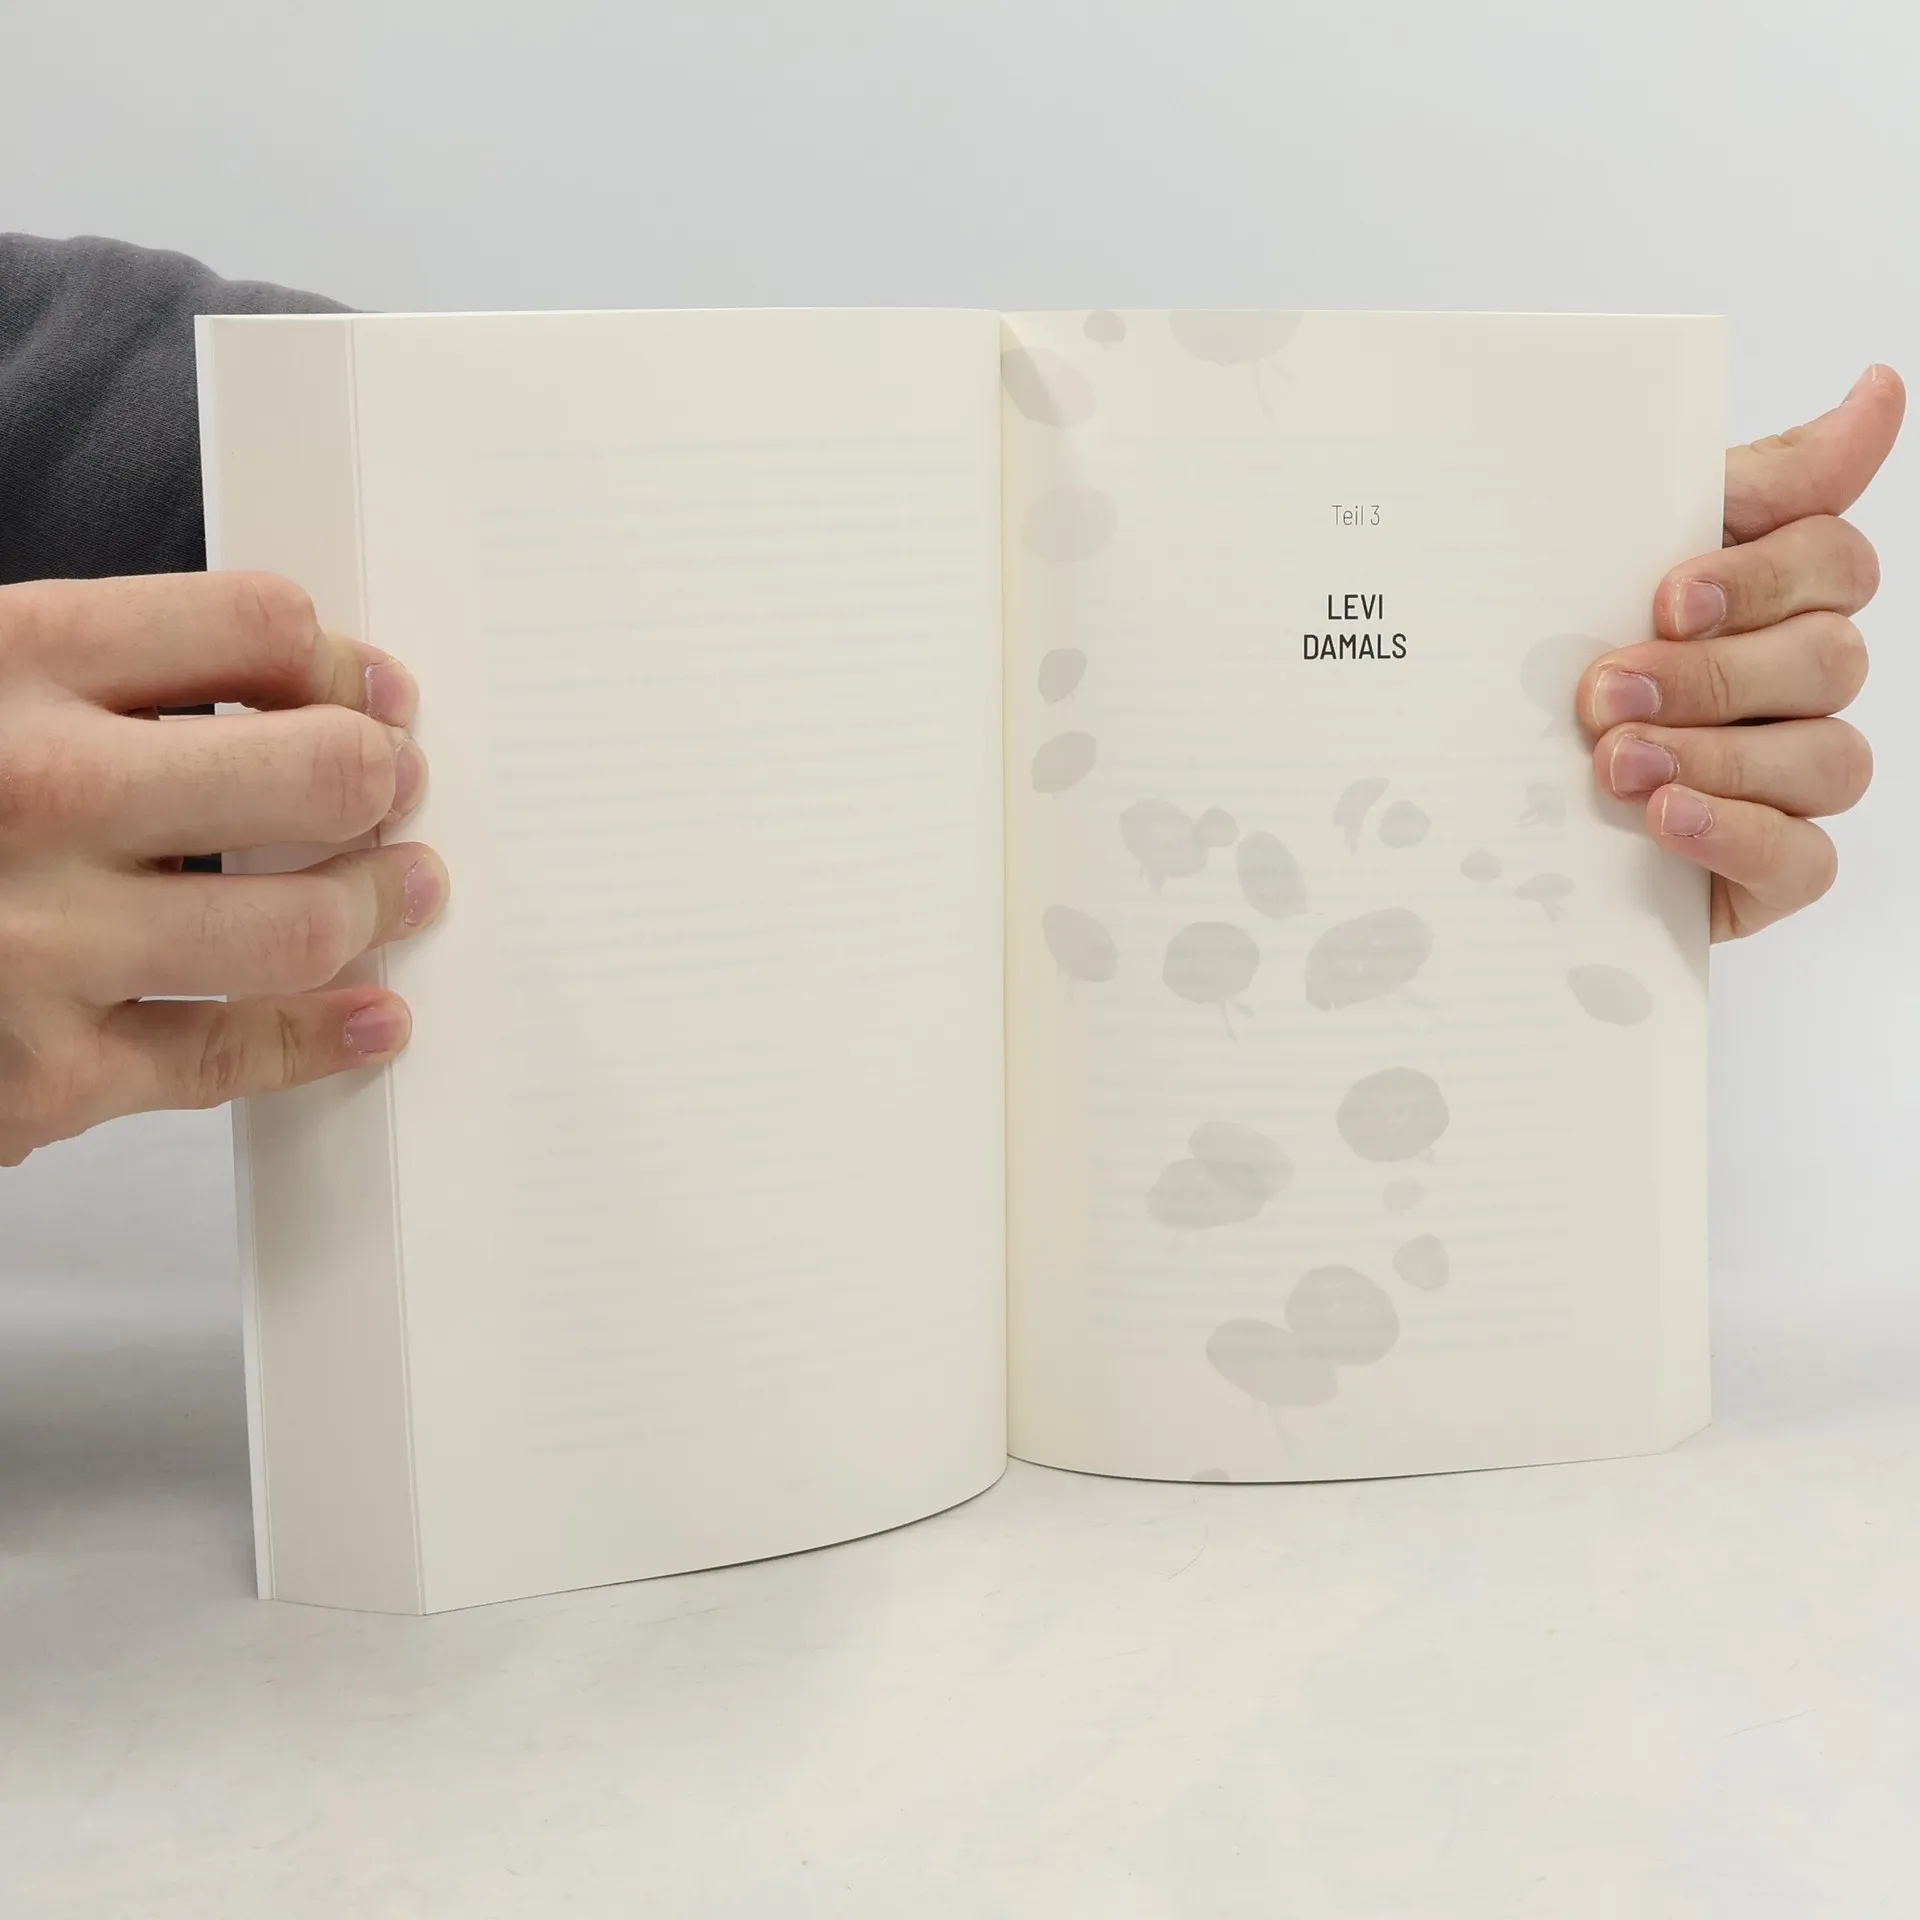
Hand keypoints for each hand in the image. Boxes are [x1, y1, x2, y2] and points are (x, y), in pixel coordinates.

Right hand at [0, 572, 447, 1164]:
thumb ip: (72, 669)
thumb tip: (271, 677)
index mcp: (0, 661)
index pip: (253, 627)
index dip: (337, 658)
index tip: (368, 687)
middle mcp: (33, 795)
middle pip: (314, 770)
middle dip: (380, 776)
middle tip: (398, 785)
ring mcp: (40, 947)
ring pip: (301, 923)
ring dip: (379, 901)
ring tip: (408, 884)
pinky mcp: (42, 1079)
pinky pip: (232, 1059)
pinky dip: (323, 1038)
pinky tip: (372, 1014)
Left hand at [1579, 365, 1904, 938]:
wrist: (1470, 796)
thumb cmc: (1551, 656)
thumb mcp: (1610, 556)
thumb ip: (1745, 481)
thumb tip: (1881, 389)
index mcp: (1770, 596)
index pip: (1832, 559)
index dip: (1764, 575)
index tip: (1669, 596)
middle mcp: (1797, 684)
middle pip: (1828, 660)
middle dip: (1711, 674)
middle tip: (1605, 692)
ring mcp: (1791, 779)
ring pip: (1825, 758)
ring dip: (1717, 754)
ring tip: (1613, 764)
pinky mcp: (1769, 870)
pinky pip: (1806, 859)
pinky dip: (1739, 835)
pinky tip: (1666, 818)